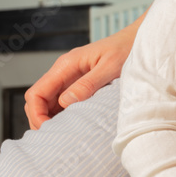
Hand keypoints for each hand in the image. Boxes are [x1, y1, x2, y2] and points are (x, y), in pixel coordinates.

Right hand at [24, 23, 138, 128]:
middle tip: (54, 137)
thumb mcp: (110, 66)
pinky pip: (62, 100)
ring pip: (48, 101)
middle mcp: (63, 71)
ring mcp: (70, 77)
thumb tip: (65, 102)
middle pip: (38, 100)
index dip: (37, 114)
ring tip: (62, 134)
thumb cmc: (127, 48)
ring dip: (50, 117)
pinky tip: (72, 124)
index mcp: (66, 65)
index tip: (47, 130)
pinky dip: (62, 113)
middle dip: (40, 119)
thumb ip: (88, 83)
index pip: (36, 93)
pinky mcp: (79, 82)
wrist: (138, 40)